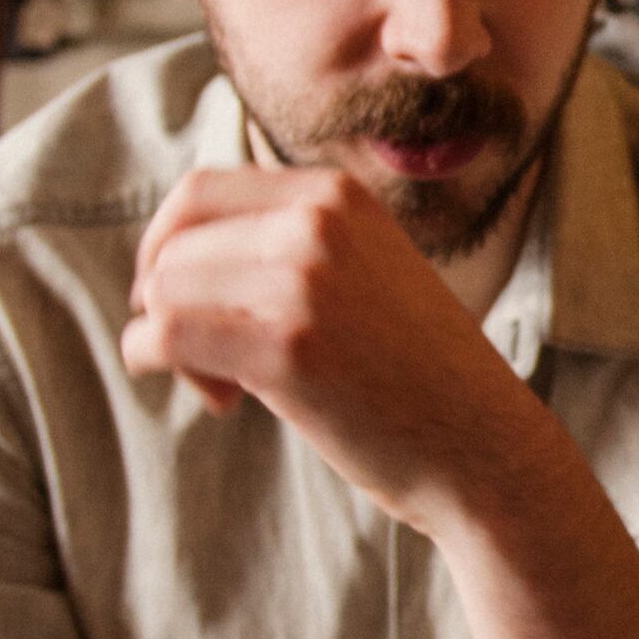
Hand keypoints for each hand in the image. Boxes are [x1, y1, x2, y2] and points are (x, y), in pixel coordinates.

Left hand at [121, 164, 552, 530]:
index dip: (164, 244)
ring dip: (170, 342)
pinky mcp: (286, 348)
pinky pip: (164, 337)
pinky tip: (218, 399)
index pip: (198, 191)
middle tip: (209, 359)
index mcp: (336, 195)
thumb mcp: (363, 270)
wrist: (483, 448)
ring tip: (228, 387)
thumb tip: (166, 255)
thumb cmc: (414, 373)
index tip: (173, 297)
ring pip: (161, 290)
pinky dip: (154, 364)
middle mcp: (318, 222)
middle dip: (166, 302)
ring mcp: (302, 281)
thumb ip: (288, 243)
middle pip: (173, 244)